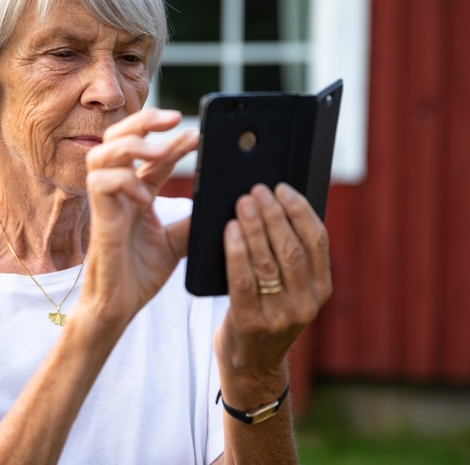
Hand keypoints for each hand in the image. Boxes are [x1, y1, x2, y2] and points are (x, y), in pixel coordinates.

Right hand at [78, 108, 198, 328]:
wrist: (119, 306)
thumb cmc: (140, 274)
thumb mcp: (177, 242)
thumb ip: (192, 220)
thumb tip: (223, 205)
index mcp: (135, 191)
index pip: (152, 154)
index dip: (174, 140)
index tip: (199, 135)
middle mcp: (117, 190)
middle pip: (117, 137)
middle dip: (144, 122)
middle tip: (174, 118)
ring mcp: (105, 202)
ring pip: (102, 152)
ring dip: (132, 144)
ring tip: (160, 150)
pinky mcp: (98, 218)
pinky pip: (101, 183)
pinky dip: (123, 181)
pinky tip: (144, 196)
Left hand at [214, 183, 331, 405]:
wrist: (250, 364)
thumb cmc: (266, 311)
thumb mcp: (288, 288)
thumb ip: (287, 256)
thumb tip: (273, 205)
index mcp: (321, 289)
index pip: (317, 241)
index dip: (300, 210)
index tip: (282, 188)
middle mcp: (307, 303)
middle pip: (291, 248)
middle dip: (273, 214)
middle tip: (257, 190)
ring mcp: (281, 316)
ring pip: (268, 261)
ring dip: (254, 227)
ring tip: (242, 203)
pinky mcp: (252, 323)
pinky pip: (244, 280)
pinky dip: (237, 251)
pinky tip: (230, 230)